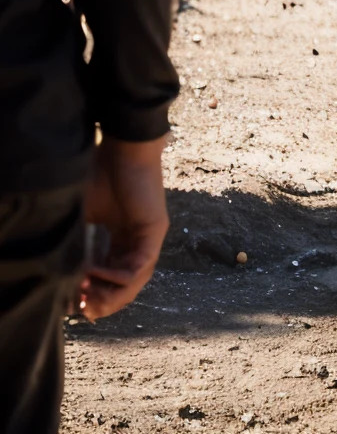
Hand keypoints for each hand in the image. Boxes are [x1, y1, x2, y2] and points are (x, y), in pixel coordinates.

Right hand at [78, 135, 168, 320]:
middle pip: (126, 285)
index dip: (94, 293)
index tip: (74, 302)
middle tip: (81, 308)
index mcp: (122, 238)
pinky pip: (140, 266)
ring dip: (109, 293)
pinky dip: (119, 276)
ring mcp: (150, 238)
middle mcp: (139, 242)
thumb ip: (78, 242)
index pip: (112, 277)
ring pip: (135, 281)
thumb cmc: (102, 174)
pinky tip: (97, 274)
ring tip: (87, 296)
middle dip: (102, 301)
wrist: (124, 147)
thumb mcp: (85, 215)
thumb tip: (63, 274)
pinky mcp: (155, 231)